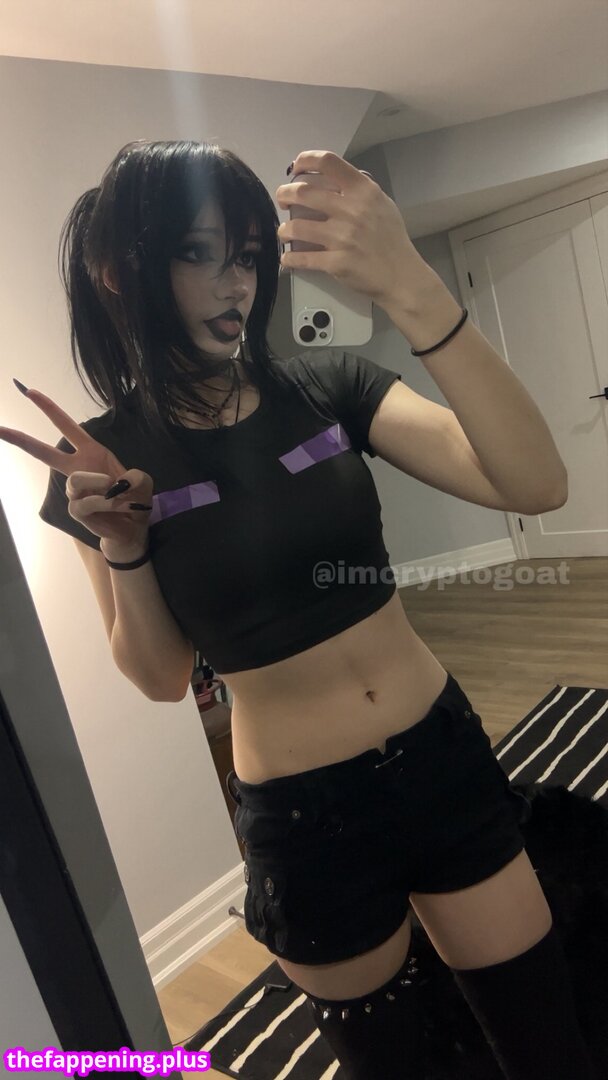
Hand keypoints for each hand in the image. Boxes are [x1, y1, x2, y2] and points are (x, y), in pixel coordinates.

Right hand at [0, 388, 152, 548]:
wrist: (134, 526)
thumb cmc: (134, 498)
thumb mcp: (142, 481)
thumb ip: (134, 477)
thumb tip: (116, 485)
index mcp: (90, 452)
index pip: (66, 426)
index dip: (49, 408)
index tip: (30, 391)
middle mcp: (77, 469)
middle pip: (44, 452)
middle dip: (21, 440)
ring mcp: (74, 490)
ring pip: (76, 480)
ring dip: (101, 485)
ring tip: (118, 494)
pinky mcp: (75, 509)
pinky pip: (87, 502)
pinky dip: (106, 503)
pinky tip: (116, 507)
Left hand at [275, 150, 433, 309]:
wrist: (402, 276)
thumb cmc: (392, 240)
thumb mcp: (383, 204)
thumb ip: (360, 190)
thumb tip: (335, 179)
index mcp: (363, 191)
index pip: (328, 162)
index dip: (305, 160)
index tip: (296, 168)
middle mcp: (351, 210)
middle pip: (303, 192)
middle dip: (284, 194)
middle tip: (283, 201)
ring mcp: (341, 237)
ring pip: (296, 226)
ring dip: (284, 229)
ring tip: (285, 232)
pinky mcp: (335, 263)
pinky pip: (302, 258)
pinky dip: (289, 259)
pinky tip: (287, 258)